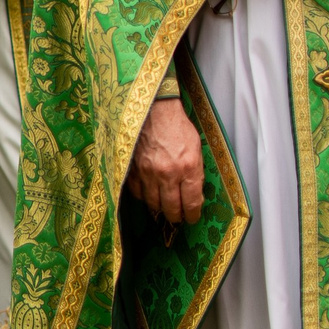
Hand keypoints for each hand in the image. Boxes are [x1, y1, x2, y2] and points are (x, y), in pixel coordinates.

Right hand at [127, 98, 203, 224]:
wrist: (154, 110)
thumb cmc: (177, 127)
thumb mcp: (196, 149)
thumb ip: (195, 173)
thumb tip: (194, 195)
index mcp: (188, 167)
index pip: (192, 203)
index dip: (192, 215)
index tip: (192, 218)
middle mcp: (168, 173)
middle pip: (171, 208)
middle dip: (176, 216)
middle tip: (178, 216)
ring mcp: (148, 173)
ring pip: (153, 204)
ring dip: (160, 208)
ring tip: (164, 207)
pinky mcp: (133, 169)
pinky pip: (138, 193)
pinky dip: (144, 197)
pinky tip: (149, 194)